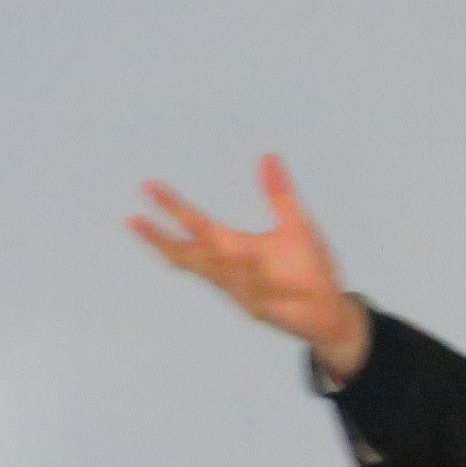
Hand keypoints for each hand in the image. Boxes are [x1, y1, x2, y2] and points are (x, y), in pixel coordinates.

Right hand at [130, 155, 371, 378]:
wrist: (330, 311)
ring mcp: (241, 292)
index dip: (172, 206)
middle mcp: (230, 270)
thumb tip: (268, 155)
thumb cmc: (308, 269)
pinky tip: (255, 261)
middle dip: (162, 239)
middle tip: (134, 220)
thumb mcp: (295, 224)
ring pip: (217, 274)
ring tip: (212, 233)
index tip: (148, 185)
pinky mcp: (260, 310)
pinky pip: (251, 292)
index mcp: (233, 246)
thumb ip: (278, 193)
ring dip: (219, 257)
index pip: (195, 224)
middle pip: (187, 255)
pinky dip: (252, 278)